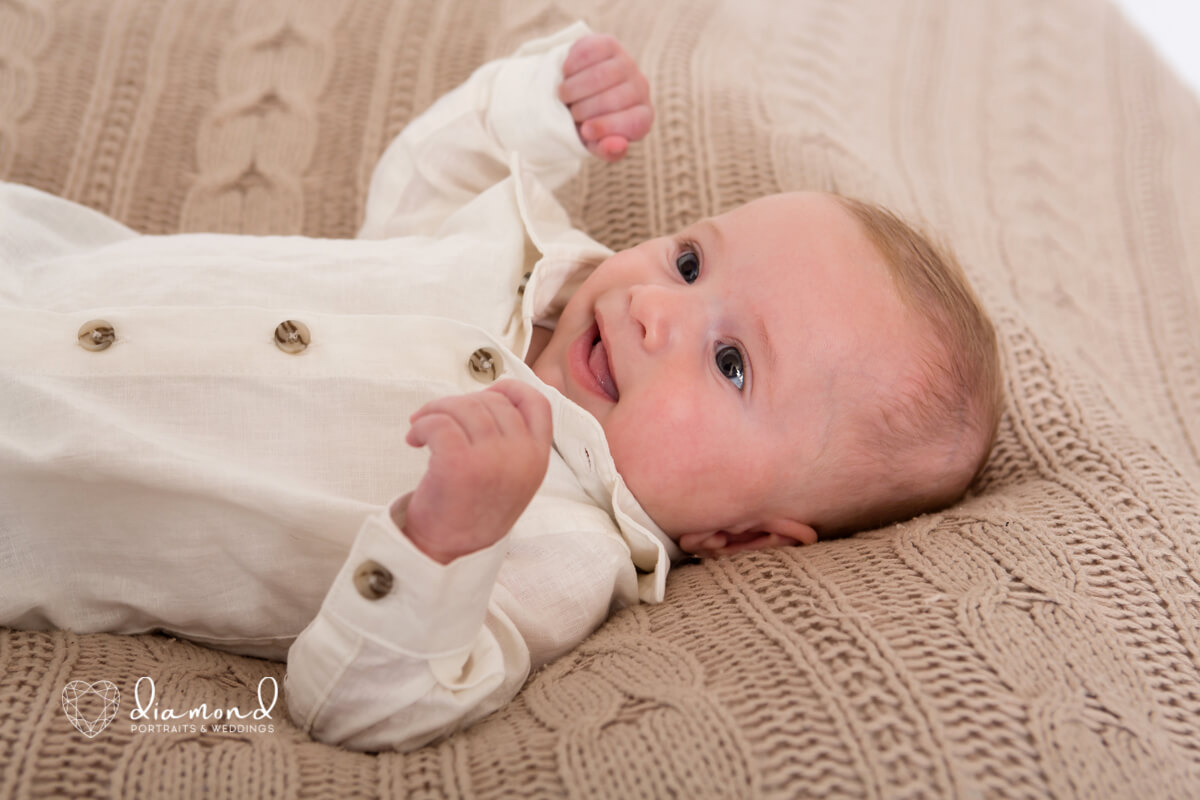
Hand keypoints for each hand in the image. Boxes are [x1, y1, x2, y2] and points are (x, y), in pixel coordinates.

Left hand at [398, 381, 552, 563]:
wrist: (447, 556)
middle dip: (459, 404)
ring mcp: (492, 460)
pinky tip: (414, 440)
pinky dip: (421, 425)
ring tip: (421, 431)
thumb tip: (493, 396)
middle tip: (437, 419)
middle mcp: (521, 457)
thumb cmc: (472, 514)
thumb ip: (513, 442)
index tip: (484, 394)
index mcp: (537, 459)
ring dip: (435, 412)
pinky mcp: (460, 465)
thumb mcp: (512, 479)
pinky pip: (439, 423)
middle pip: (492, 401)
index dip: (509, 390)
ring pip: (463, 407)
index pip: (537, 403)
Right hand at [559, 34, 653, 161]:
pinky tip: (567, 75)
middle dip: (583, 110)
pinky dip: (571, 66)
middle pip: (611, 99)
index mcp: (643, 117)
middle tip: (571, 113)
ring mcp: (627, 63)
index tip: (585, 130)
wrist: (579, 93)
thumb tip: (618, 145)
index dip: (607, 128)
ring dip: (573, 89)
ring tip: (565, 96)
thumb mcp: (596, 144)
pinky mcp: (609, 44)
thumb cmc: (589, 124)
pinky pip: (589, 53)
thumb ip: (608, 151)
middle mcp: (641, 88)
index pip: (634, 122)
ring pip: (599, 76)